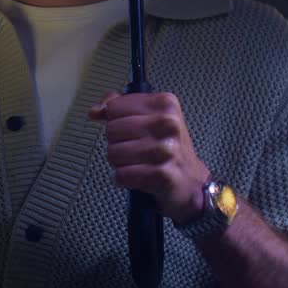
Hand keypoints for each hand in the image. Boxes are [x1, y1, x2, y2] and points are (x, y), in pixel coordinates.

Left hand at [87, 90, 208, 223]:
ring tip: (137, 164)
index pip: (114, 107)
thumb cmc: (168, 148)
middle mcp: (168, 124)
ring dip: (119, 163)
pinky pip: (121, 175)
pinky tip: (137, 177)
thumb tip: (95, 110)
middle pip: (111, 130)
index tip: (130, 130)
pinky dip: (123, 179)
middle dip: (116, 143)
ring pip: (113, 153)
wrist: (192, 183)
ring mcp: (166, 150)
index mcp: (165, 104)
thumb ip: (120, 107)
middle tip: (135, 150)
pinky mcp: (162, 175)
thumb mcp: (151, 118)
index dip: (115, 121)